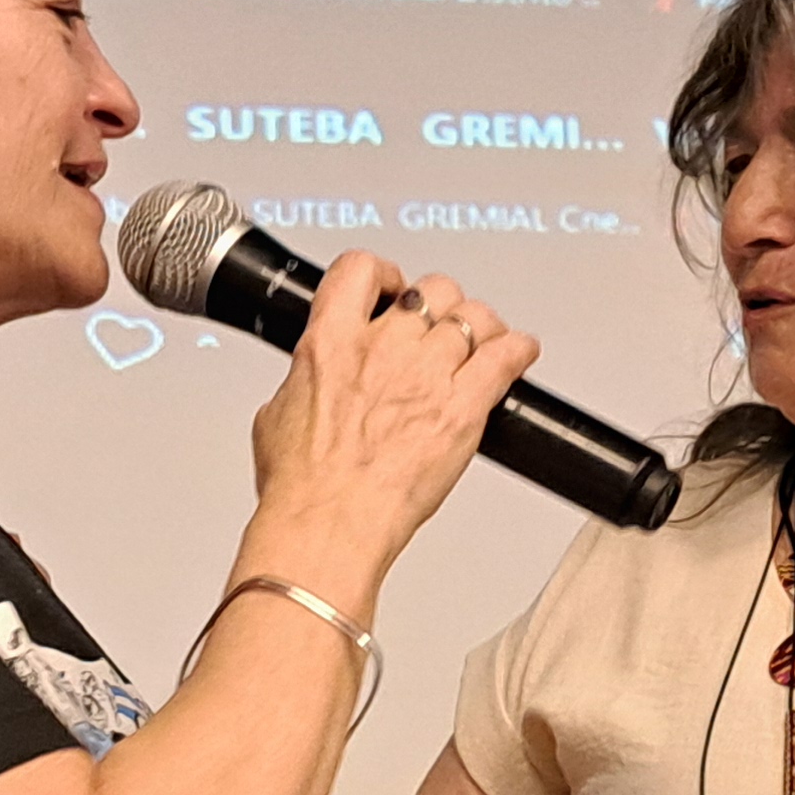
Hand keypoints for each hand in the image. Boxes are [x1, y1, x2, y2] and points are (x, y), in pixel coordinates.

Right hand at [242, 252, 541, 606]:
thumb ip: (305, 382)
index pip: (360, 270)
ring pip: (474, 317)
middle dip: (438, 305)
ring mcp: (425, 375)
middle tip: (439, 327)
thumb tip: (311, 381)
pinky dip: (518, 349)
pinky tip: (518, 354)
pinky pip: (506, 357)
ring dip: (481, 327)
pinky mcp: (462, 408)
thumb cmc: (303, 486)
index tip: (390, 285)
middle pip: (430, 290)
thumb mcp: (276, 416)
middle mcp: (382, 349)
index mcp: (330, 343)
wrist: (328, 525)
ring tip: (483, 342)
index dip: (382, 272)